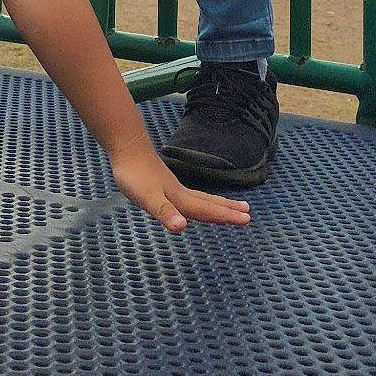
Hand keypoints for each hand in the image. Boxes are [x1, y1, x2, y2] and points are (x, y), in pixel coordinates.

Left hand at [109, 142, 250, 232]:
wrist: (126, 148)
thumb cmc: (134, 176)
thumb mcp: (147, 198)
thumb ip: (164, 212)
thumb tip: (182, 227)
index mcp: (180, 199)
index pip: (207, 210)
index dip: (225, 216)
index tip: (247, 219)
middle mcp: (181, 193)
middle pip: (209, 203)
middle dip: (228, 210)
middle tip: (248, 214)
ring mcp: (174, 187)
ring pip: (201, 198)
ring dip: (217, 204)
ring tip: (233, 207)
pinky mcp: (165, 184)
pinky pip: (190, 195)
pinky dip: (200, 200)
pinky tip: (194, 201)